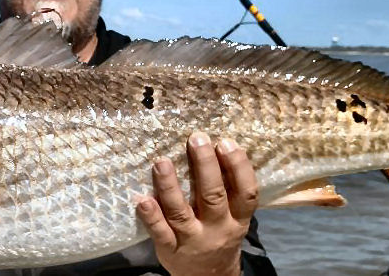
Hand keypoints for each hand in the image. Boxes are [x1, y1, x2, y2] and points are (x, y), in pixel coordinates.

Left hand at [135, 133, 258, 275]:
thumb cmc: (220, 233)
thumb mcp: (234, 217)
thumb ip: (229, 188)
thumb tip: (217, 145)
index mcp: (238, 218)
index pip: (246, 192)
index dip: (238, 167)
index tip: (226, 142)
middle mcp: (217, 228)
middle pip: (213, 196)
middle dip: (205, 166)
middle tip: (196, 139)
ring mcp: (192, 239)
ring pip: (181, 212)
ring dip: (170, 186)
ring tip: (162, 162)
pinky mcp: (170, 249)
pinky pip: (160, 232)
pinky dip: (151, 216)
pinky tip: (142, 199)